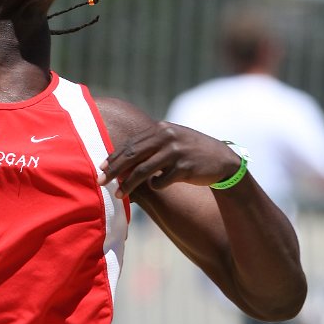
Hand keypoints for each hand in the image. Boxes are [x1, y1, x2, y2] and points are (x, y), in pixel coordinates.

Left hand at [97, 121, 240, 198]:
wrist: (222, 160)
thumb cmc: (189, 152)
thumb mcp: (170, 142)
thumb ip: (148, 147)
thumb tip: (120, 163)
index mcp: (160, 129)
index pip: (131, 144)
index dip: (114, 157)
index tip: (101, 168)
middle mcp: (167, 137)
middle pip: (132, 156)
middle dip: (114, 170)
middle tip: (101, 181)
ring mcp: (177, 151)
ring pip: (144, 170)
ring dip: (128, 184)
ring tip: (118, 194)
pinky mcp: (185, 167)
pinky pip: (162, 181)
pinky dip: (156, 186)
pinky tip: (157, 186)